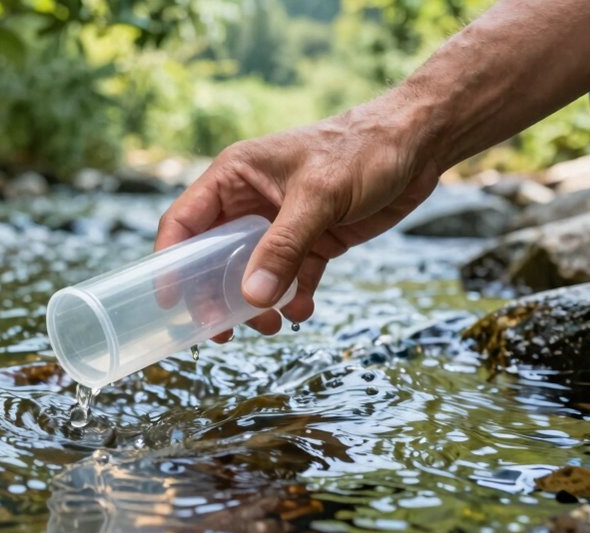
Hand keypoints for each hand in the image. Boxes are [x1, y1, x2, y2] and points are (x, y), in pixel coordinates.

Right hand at [155, 98, 441, 341]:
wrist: (419, 144)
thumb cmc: (363, 149)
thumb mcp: (317, 196)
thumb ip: (283, 248)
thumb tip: (251, 298)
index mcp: (234, 177)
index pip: (185, 222)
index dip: (170, 263)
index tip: (169, 303)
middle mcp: (249, 202)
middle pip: (212, 257)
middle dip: (215, 295)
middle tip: (222, 330)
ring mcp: (280, 224)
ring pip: (251, 274)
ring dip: (255, 305)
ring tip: (270, 326)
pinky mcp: (312, 241)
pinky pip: (290, 279)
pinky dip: (292, 299)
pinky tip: (302, 311)